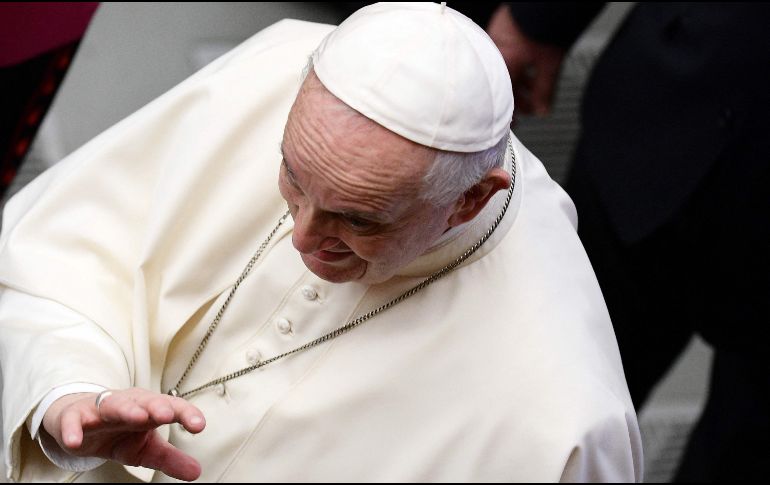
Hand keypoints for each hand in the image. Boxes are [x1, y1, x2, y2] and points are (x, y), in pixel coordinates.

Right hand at [42, 388, 205, 480]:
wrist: (80, 419)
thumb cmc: (118, 430)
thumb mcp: (146, 447)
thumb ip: (170, 458)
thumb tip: (196, 472)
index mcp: (149, 409)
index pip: (172, 408)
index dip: (186, 414)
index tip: (198, 425)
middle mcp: (128, 404)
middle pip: (145, 401)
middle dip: (156, 406)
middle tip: (167, 414)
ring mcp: (100, 409)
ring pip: (114, 405)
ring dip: (125, 410)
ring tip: (137, 417)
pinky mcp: (75, 416)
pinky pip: (73, 421)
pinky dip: (73, 429)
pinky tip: (75, 440)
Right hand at [487, 4, 565, 116]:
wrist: (542, 2)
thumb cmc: (541, 27)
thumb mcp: (549, 64)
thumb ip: (545, 91)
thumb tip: (542, 111)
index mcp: (500, 68)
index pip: (502, 97)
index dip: (509, 112)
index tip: (514, 122)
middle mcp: (492, 55)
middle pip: (502, 83)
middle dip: (517, 95)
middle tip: (529, 105)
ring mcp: (494, 40)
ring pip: (503, 68)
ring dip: (519, 79)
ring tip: (533, 85)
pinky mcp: (499, 28)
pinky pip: (503, 54)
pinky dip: (514, 62)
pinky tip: (527, 63)